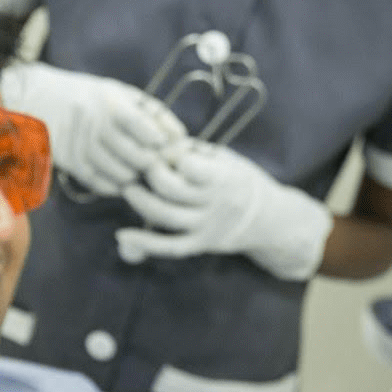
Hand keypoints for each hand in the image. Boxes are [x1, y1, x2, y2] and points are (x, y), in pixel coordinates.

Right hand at [0, 62, 184, 193]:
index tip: (165, 144)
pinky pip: (98, 182)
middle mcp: (92, 122)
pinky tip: (122, 181)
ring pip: (118, 172)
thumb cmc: (97, 98)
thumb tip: (182, 138)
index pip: (138, 123)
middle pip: (132, 154)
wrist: (46, 100)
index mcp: (108, 100)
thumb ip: (155, 114)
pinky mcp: (69, 161)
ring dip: (134, 176)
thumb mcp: (124, 95)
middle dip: (150, 163)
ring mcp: (79, 143)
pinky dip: (114, 186)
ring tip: (140, 172)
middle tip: (158, 165)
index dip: (156, 137)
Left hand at [116, 141, 333, 280]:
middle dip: (150, 173)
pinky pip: (169, 247)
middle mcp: (215, 203)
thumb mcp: (226, 158)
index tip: (165, 149)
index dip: (171, 154)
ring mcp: (207, 227)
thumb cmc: (241, 180)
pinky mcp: (200, 245)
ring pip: (165, 216)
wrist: (269, 219)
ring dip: (140, 202)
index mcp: (224, 177)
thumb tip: (161, 144)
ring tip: (128, 188)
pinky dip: (144, 243)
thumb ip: (195, 152)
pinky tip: (122, 235)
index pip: (188, 164)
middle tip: (140, 164)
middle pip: (171, 189)